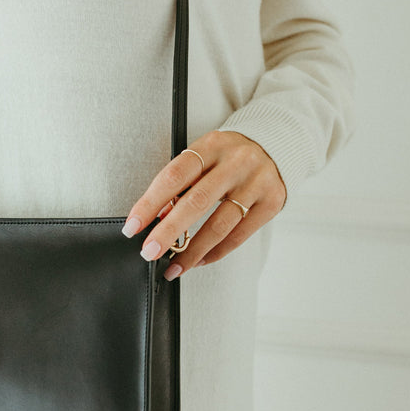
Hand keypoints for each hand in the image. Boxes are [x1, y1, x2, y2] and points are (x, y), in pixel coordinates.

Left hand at [122, 130, 286, 279]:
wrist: (276, 144)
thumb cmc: (228, 154)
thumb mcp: (204, 156)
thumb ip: (182, 183)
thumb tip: (158, 217)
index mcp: (211, 146)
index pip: (174, 176)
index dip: (150, 202)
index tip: (133, 225)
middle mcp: (235, 162)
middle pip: (196, 202)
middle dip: (168, 231)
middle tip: (149, 251)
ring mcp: (256, 183)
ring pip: (219, 224)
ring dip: (192, 251)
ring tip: (174, 266)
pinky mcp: (271, 202)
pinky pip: (239, 235)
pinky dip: (216, 251)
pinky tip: (200, 259)